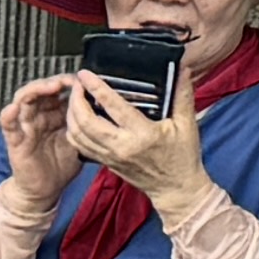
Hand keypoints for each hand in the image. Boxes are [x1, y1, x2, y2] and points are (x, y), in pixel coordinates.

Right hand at [0, 77, 84, 219]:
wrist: (47, 189)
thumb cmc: (62, 163)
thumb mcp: (79, 139)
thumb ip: (85, 122)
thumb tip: (104, 104)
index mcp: (54, 113)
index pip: (57, 90)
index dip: (68, 82)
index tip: (83, 80)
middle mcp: (38, 116)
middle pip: (40, 90)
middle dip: (53, 82)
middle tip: (67, 81)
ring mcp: (25, 126)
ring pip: (23, 101)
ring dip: (35, 90)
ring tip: (48, 87)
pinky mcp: (15, 140)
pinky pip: (8, 126)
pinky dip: (8, 115)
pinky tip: (13, 108)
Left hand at [62, 63, 213, 206]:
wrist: (176, 188)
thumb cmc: (182, 157)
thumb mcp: (187, 124)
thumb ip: (183, 94)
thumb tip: (182, 69)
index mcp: (142, 134)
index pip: (113, 107)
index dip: (96, 88)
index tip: (86, 74)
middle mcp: (121, 146)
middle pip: (86, 121)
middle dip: (76, 100)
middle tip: (77, 85)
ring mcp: (110, 156)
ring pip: (78, 135)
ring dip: (71, 115)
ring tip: (74, 99)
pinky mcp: (105, 163)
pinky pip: (80, 146)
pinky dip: (73, 131)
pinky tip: (76, 119)